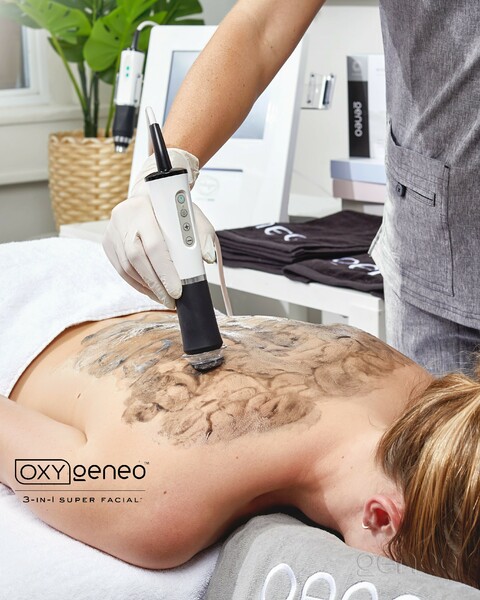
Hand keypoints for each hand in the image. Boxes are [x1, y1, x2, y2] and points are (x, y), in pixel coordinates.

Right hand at [103, 149, 215, 307]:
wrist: (147, 198)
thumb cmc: (170, 209)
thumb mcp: (191, 215)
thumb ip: (202, 234)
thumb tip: (208, 257)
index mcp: (143, 208)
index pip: (154, 245)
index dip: (165, 271)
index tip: (177, 290)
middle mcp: (123, 218)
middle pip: (137, 259)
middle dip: (156, 284)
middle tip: (170, 301)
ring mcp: (112, 231)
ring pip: (127, 267)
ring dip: (147, 287)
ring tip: (163, 298)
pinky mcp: (108, 242)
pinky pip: (121, 270)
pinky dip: (137, 284)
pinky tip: (151, 291)